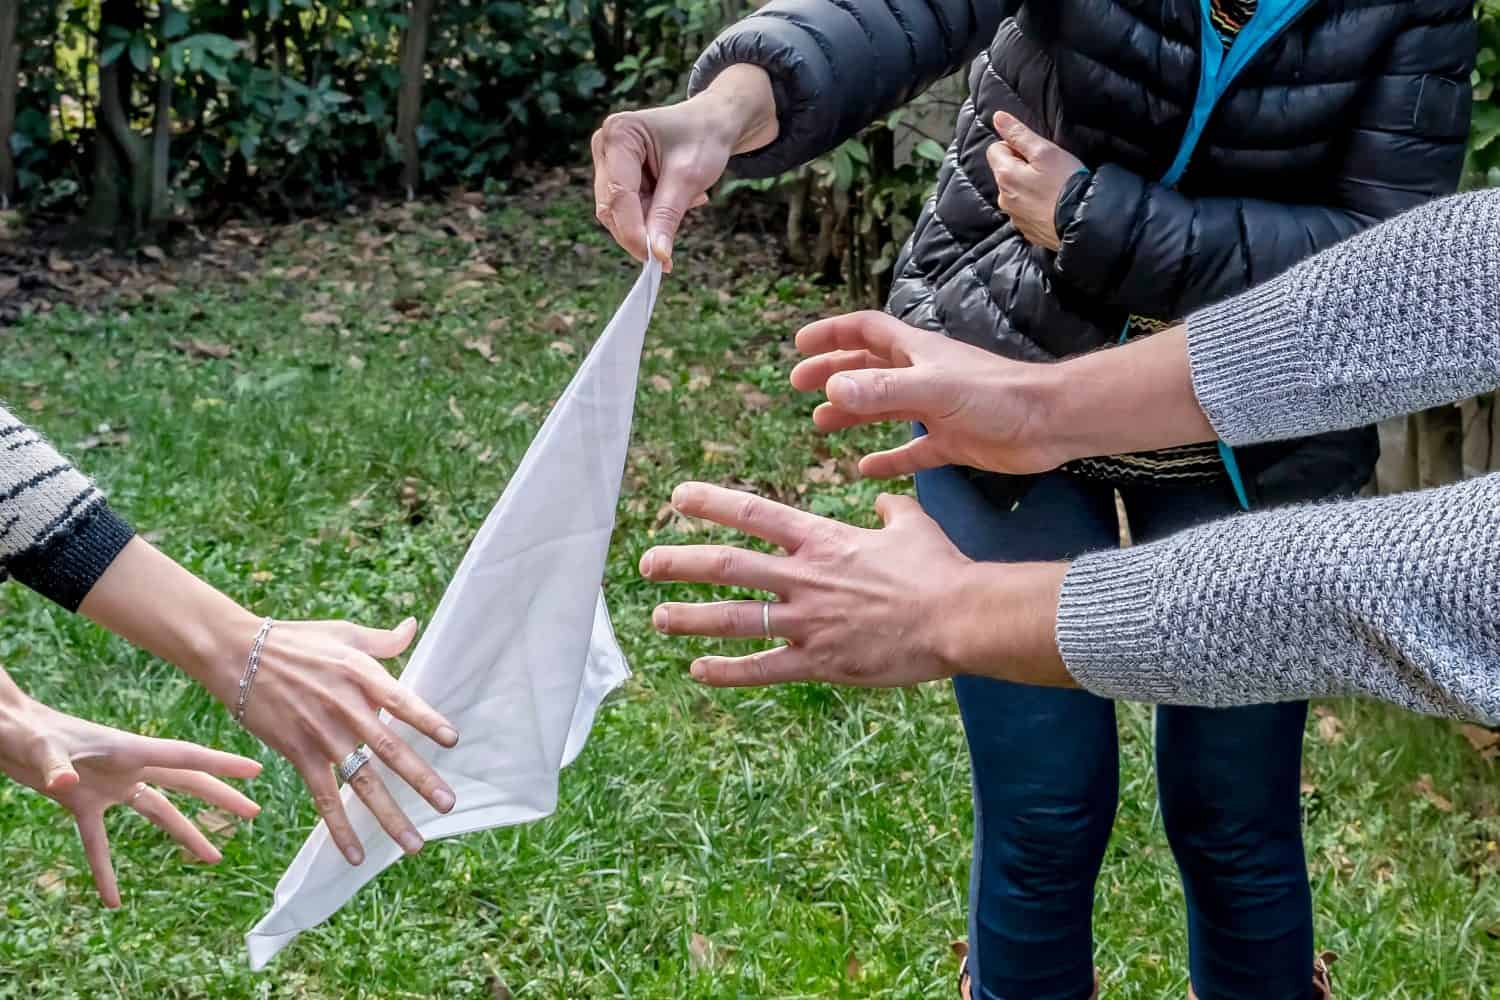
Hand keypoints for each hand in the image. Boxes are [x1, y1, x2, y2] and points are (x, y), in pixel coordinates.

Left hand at [0, 669, 260, 907]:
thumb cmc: (23, 730)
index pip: (186, 758)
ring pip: (157, 811)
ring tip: (211, 858)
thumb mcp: (39, 747)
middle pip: (186, 784)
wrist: (6, 728)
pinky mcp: (82, 801)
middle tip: (254, 814)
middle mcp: (128, 767)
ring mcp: (108, 784)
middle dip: (221, 798)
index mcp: (129, 750)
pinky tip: (112, 900)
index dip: (223, 765)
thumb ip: (54, 763)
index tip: (257, 770)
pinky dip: (105, 869)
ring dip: (184, 834)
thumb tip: (65, 782)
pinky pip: (100, 839)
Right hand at [78, 539, 461, 867]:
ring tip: (414, 843)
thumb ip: (382, 641)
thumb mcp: (343, 634)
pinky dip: (339, 828)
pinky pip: (323, 798)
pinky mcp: (298, 753)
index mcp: (361, 675)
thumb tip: (412, 626)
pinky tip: (356, 855)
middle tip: (448, 804)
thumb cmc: (296, 642)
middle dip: (420, 779)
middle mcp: (346, 708)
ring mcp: (321, 735)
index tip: (453, 741)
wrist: (237, 654)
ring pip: (361, 782)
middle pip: (388, 749)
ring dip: (389, 814)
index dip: (428, 721)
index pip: (402, 702)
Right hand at [592, 64, 777, 270]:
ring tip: (688, 200)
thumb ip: (668, 215)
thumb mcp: (689, 178)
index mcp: (619, 134)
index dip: (633, 231)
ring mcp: (608, 162)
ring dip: (650, 221)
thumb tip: (656, 255)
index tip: (654, 260)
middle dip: (641, 231)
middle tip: (670, 253)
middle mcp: (605, 145)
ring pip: (619, 214)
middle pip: (612, 207)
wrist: (713, 123)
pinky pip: (628, 210)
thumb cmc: (704, 139)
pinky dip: (652, 215)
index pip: (618, 194)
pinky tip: (678, 198)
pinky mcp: (616, 176)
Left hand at [639, 483, 1068, 688]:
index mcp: (822, 541)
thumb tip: (881, 500)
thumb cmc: (939, 569)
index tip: (678, 497)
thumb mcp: (912, 524)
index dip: (713, 503)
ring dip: (691, 617)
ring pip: (734, 618)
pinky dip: (727, 671)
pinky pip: (762, 668)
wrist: (959, 617)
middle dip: (681, 563)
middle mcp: (804, 578)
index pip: (755, 515)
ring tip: (658, 617)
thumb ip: (889, 509)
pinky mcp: (819, 661)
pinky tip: (698, 671)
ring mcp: (807, 622)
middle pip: (728, 566)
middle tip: (646, 563)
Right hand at [790, 311, 1065, 477]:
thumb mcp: (934, 390)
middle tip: (799, 385)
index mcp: (917, 353)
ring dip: (853, 412)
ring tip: (821, 424)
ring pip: (884, 408)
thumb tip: (832, 388)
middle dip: (833, 372)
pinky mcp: (952, 442)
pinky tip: (867, 470)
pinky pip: (911, 451)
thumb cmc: (996, 396)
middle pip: (868, 368)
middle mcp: (923, 377)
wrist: (1049, 423)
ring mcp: (937, 409)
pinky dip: (888, 459)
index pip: (866, 331)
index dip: (832, 333)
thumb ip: (883, 391)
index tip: (800, 345)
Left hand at [986, 111, 1083, 250]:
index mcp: (1005, 175)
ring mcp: (1014, 216)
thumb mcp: (1045, 151)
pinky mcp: (1026, 229)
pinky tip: (1052, 203)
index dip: (1015, 145)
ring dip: (1028, 186)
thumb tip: (997, 117)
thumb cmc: (1066, 184)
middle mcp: (1003, 198)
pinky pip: (1025, 209)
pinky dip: (1035, 204)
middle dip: (1021, 166)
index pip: (995, 149)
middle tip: (1048, 169)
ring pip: (1015, 191)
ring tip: (1052, 187)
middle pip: (1004, 171)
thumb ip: (1018, 134)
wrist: (1083, 223)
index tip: (1036, 153)